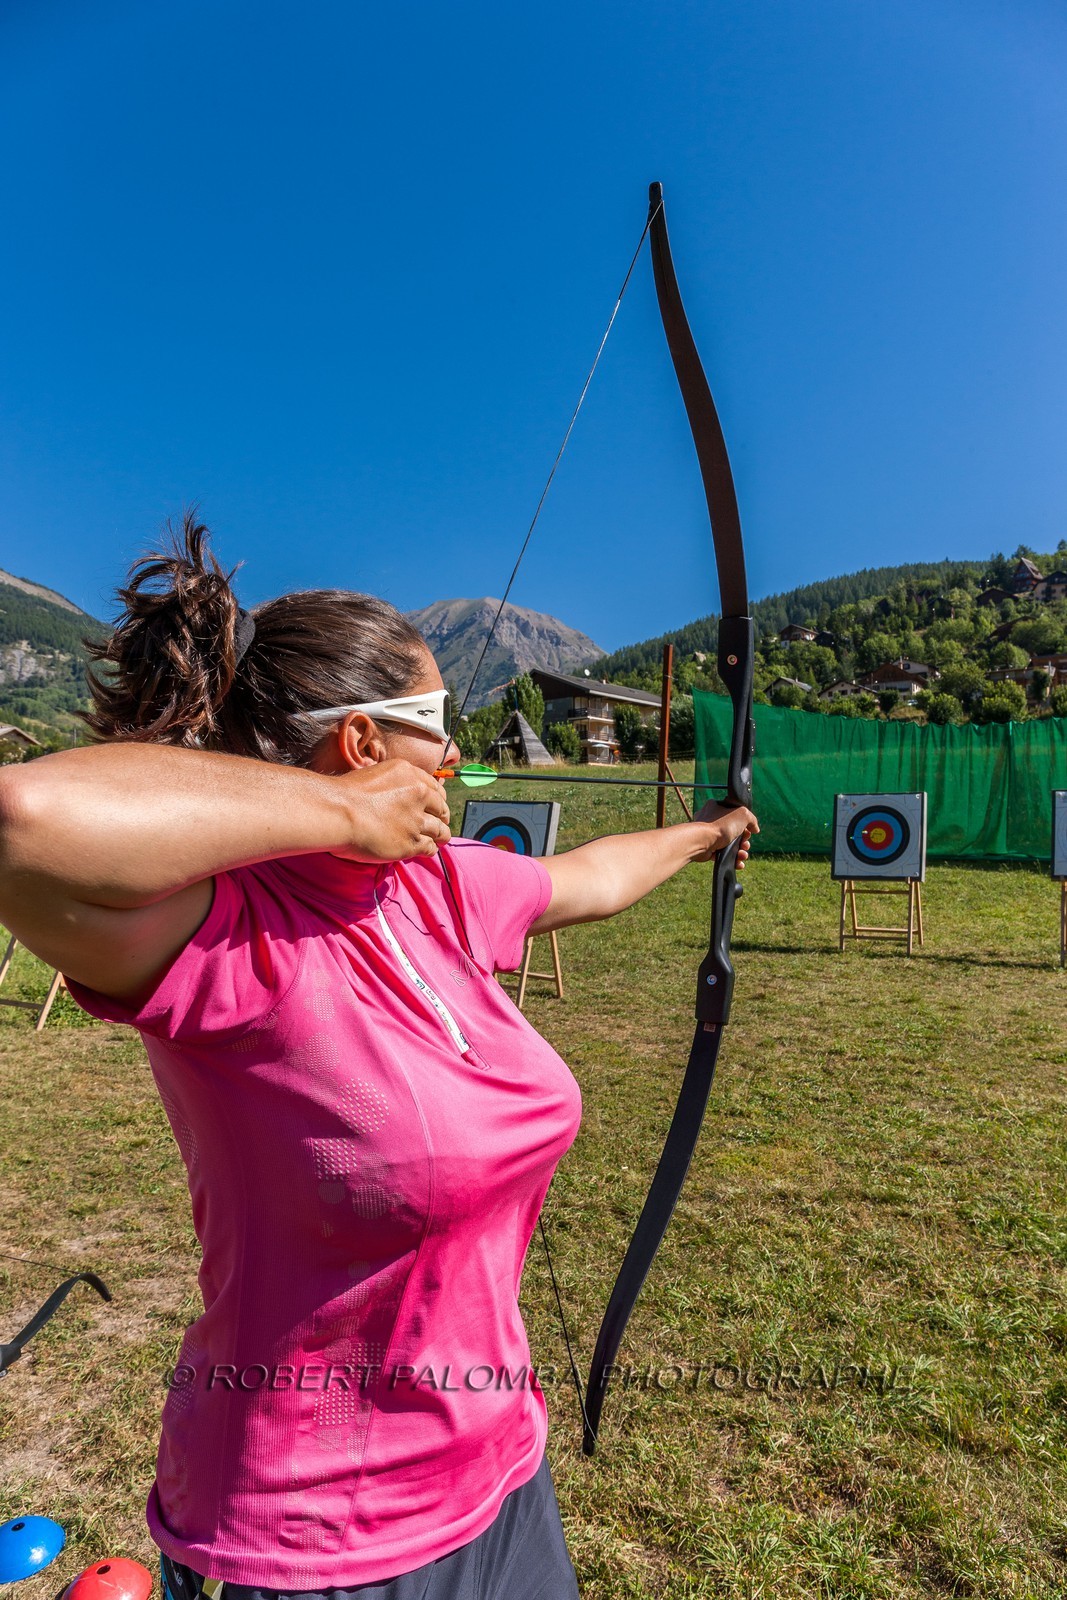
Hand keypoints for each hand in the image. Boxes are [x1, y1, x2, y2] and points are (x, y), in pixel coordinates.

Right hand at [334, 760, 452, 861]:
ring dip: (440, 836)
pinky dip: (430, 849)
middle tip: (438, 824)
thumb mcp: (373, 774)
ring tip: (439, 840)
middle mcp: (418, 794)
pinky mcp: (411, 843)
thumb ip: (391, 783)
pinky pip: (430, 847)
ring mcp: (416, 820)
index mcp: (409, 774)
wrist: (338, 812)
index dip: (436, 799)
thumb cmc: (345, 794)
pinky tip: (426, 850)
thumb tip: (394, 792)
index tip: (434, 806)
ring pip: (441, 830)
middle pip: (442, 808)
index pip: (434, 787)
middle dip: (441, 817)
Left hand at [691, 801, 758, 865]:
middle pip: (734, 832)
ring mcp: (709, 835)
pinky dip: (732, 859)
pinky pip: (723, 854)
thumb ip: (752, 819)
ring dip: (740, 852)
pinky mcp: (708, 849)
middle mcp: (712, 820)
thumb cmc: (719, 825)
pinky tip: (738, 863)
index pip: (735, 816)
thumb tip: (755, 829)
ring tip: (742, 856)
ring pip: (730, 845)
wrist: (701, 842)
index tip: (749, 832)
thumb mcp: (742, 814)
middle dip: (744, 841)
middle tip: (745, 845)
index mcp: (717, 807)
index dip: (745, 825)